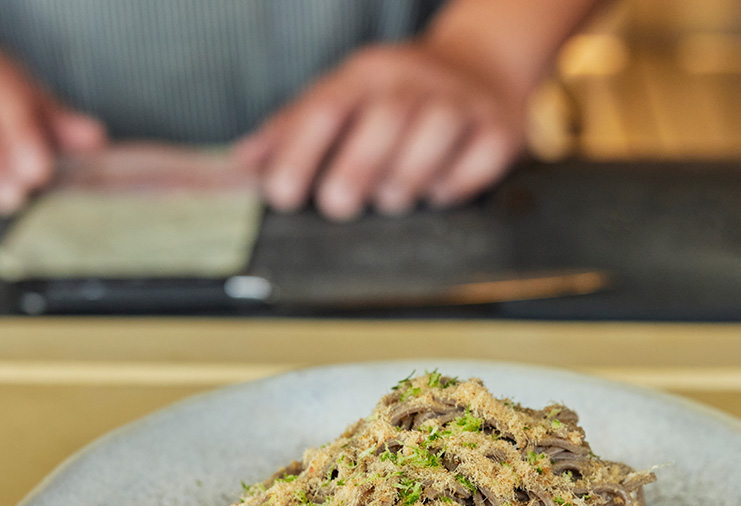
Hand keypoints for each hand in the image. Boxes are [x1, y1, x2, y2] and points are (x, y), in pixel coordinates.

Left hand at [234, 41, 527, 220]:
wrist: (485, 65)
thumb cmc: (398, 95)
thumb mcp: (344, 95)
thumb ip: (292, 130)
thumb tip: (239, 166)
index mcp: (366, 73)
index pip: (327, 106)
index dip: (300, 152)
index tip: (281, 195)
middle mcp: (415, 81)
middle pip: (385, 118)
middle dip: (356, 168)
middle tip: (338, 206)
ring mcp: (462, 102)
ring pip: (436, 135)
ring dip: (407, 178)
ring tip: (392, 199)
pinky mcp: (501, 128)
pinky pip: (481, 158)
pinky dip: (458, 182)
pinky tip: (441, 192)